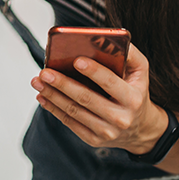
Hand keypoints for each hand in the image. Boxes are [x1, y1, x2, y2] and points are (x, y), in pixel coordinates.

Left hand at [30, 44, 169, 154]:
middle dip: (63, 83)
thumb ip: (129, 53)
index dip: (93, 71)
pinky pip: (70, 123)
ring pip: (74, 111)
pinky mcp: (93, 139)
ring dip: (53, 95)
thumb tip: (106, 39)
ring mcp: (106, 132)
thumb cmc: (135, 90)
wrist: (140, 128)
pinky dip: (54, 109)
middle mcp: (121, 118)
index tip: (76, 60)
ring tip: (38, 81)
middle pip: (86, 98)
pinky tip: (43, 96)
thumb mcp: (140, 71)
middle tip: (45, 71)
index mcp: (133, 98)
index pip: (110, 82)